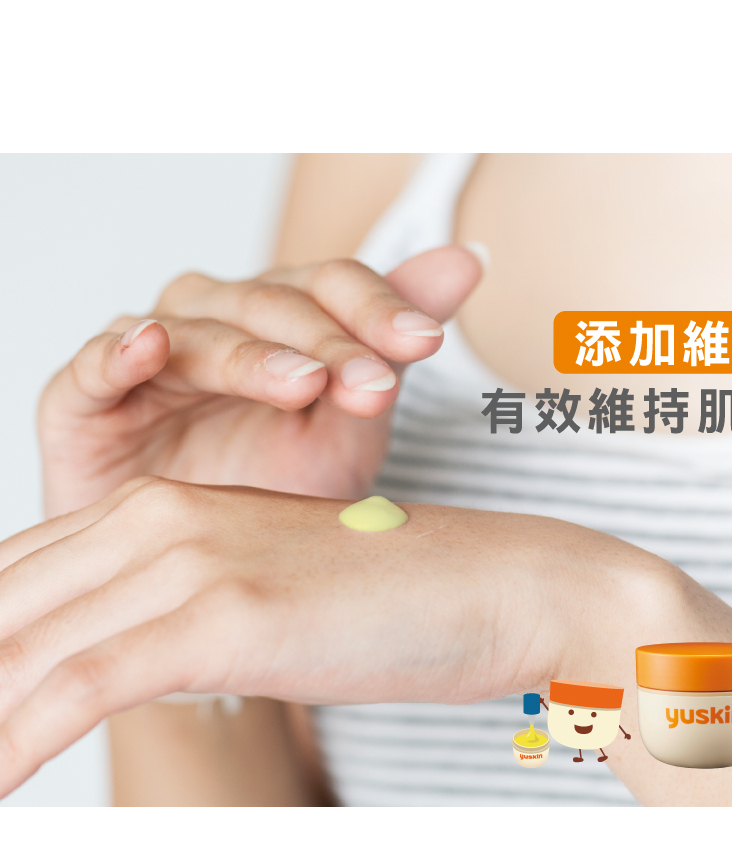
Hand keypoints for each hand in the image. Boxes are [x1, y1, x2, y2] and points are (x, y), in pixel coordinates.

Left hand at [0, 476, 707, 796]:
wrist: (501, 582)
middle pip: (1, 609)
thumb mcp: (268, 606)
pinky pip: (72, 687)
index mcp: (163, 517)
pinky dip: (13, 743)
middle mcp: (158, 524)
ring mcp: (186, 560)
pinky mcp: (220, 613)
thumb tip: (122, 670)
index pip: (15, 584)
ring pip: (19, 649)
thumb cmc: (398, 600)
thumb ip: (185, 625)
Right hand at [39, 247, 481, 516]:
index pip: (332, 286)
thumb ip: (395, 345)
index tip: (426, 341)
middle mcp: (217, 321)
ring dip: (250, 354)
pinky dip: (118, 354)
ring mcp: (150, 358)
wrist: (210, 567)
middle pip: (272, 304)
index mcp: (283, 317)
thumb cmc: (277, 489)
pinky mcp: (85, 402)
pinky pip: (94, 367)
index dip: (377, 308)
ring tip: (302, 383)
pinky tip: (151, 347)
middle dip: (328, 342)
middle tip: (374, 386)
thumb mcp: (352, 424)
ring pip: (197, 332)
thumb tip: (470, 255)